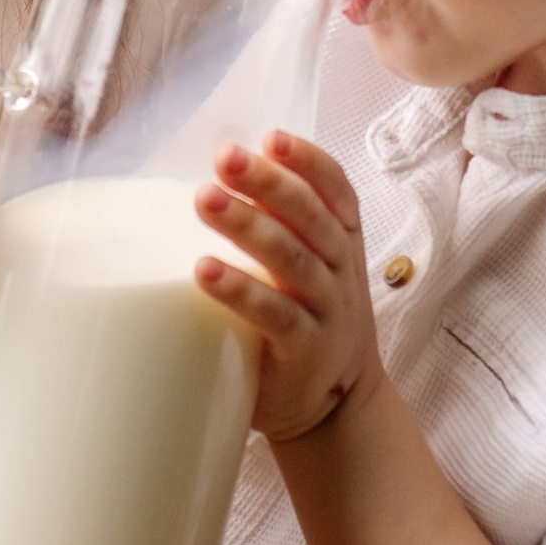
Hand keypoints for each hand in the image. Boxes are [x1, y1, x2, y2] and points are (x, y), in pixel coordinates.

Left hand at [194, 131, 382, 443]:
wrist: (339, 406)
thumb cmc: (309, 323)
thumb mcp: (309, 272)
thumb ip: (281, 230)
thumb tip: (219, 181)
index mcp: (342, 243)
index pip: (337, 191)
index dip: (309, 161)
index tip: (272, 138)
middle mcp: (339, 271)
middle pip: (310, 216)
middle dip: (267, 182)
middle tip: (225, 157)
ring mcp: (326, 310)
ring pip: (291, 258)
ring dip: (247, 225)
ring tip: (205, 199)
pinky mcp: (303, 350)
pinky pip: (274, 314)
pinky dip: (239, 289)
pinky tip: (203, 270)